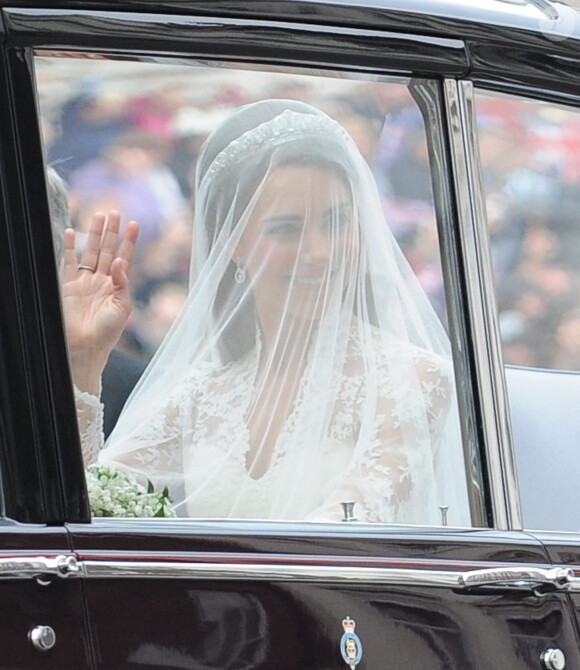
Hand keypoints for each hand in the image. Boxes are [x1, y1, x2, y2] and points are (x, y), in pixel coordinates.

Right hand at [62, 211, 138, 392]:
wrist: (86, 346)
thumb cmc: (108, 332)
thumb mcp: (123, 307)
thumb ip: (123, 283)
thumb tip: (122, 261)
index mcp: (117, 286)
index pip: (125, 257)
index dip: (129, 241)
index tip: (135, 224)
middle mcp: (102, 281)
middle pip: (107, 250)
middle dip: (112, 231)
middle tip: (116, 212)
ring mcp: (85, 282)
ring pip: (90, 252)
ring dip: (94, 234)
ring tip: (99, 215)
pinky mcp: (68, 286)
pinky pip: (69, 262)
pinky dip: (68, 247)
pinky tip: (70, 231)